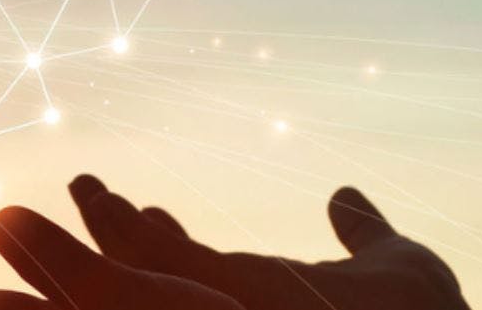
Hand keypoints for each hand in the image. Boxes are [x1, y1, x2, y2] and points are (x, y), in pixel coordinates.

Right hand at [62, 175, 469, 309]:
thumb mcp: (397, 267)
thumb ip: (363, 234)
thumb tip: (346, 197)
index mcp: (267, 300)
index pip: (196, 271)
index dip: (162, 239)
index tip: (147, 206)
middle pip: (154, 272)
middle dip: (112, 231)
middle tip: (85, 184)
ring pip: (143, 269)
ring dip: (105, 228)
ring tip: (84, 184)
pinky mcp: (231, 301)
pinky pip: (155, 269)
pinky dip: (124, 234)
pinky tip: (110, 204)